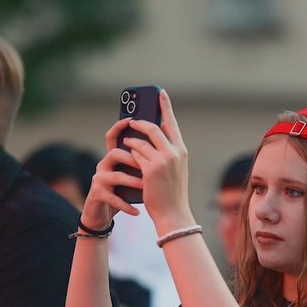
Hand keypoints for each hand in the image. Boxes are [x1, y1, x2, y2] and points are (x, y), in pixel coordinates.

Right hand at [80, 118, 145, 227]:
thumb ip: (140, 159)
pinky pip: (114, 199)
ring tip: (145, 186)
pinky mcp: (97, 195)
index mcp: (113, 156)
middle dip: (132, 158)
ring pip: (116, 175)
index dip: (120, 126)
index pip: (114, 137)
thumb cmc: (122, 191)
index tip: (131, 120)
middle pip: (115, 153)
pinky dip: (126, 205)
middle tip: (147, 162)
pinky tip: (137, 211)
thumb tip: (161, 143)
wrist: (104, 213)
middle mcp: (104, 164)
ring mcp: (99, 179)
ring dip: (132, 181)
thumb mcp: (131, 173)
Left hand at [120, 90, 194, 232]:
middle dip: (140, 123)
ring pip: (140, 142)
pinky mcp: (150, 169)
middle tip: (132, 120)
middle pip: (153, 128)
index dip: (165, 107)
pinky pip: (135, 155)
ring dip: (131, 141)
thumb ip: (167, 152)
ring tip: (126, 141)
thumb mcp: (175, 169)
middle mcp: (174, 153)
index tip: (161, 93)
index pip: (172, 123)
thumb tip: (150, 136)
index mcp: (182, 151)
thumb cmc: (171, 193)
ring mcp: (163, 160)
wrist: (173, 212)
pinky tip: (124, 153)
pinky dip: (129, 153)